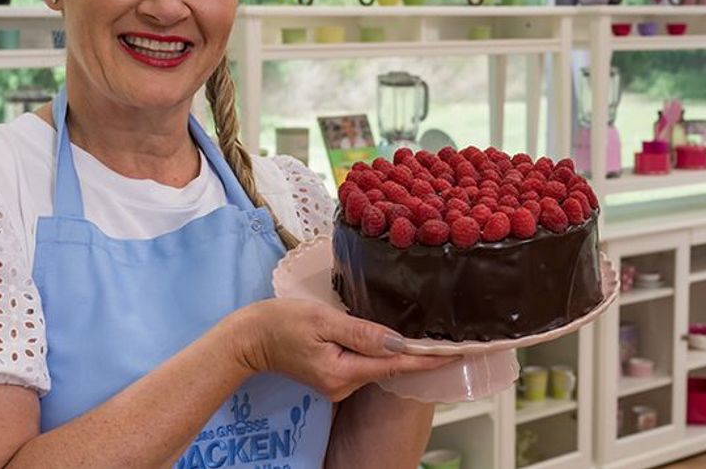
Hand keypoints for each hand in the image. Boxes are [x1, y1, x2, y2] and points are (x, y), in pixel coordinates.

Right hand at [223, 298, 456, 401]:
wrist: (248, 339)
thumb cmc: (280, 323)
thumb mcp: (322, 320)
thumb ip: (361, 331)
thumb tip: (396, 340)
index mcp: (343, 372)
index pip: (396, 365)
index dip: (428, 359)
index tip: (456, 354)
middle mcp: (344, 385)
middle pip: (389, 366)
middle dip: (417, 353)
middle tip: (449, 337)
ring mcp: (338, 385)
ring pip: (377, 365)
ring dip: (396, 350)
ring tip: (423, 333)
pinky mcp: (333, 377)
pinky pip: (364, 364)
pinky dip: (377, 352)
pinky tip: (386, 338)